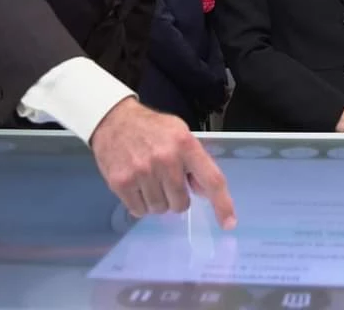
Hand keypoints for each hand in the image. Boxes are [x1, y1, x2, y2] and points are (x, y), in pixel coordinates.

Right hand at [90, 96, 235, 229]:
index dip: (222, 204)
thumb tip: (203, 191)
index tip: (229, 223)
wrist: (113, 120)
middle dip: (176, 197)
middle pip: (181, 203)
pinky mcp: (121, 183)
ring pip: (160, 209)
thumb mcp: (180, 133)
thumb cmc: (152, 128)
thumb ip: (194, 161)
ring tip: (149, 179)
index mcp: (186, 145)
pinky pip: (139, 211)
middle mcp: (166, 159)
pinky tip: (136, 184)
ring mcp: (142, 172)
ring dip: (157, 200)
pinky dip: (140, 203)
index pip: (211, 179)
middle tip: (166, 180)